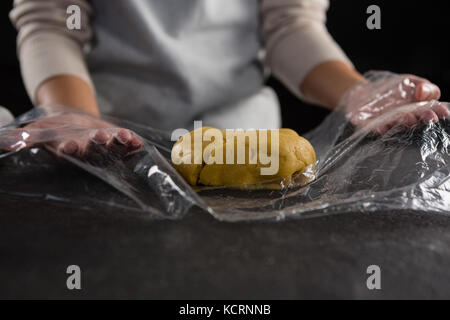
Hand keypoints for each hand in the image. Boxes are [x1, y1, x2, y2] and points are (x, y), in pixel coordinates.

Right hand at [1, 105, 141, 162]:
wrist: (75, 124)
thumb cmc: (55, 131)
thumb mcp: (38, 132)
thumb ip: (25, 139)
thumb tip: (7, 144)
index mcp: (69, 152)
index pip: (69, 153)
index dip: (70, 150)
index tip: (69, 146)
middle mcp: (89, 153)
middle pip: (94, 151)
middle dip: (97, 145)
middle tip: (99, 138)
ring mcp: (106, 149)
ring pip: (113, 148)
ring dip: (118, 143)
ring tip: (122, 136)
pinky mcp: (118, 141)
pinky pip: (127, 144)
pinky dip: (132, 141)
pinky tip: (137, 140)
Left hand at [341, 72, 449, 134]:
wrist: (364, 92)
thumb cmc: (393, 90)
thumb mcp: (412, 82)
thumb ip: (424, 87)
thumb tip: (422, 92)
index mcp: (418, 110)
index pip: (432, 110)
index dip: (438, 112)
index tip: (442, 113)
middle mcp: (404, 119)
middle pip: (415, 120)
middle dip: (422, 119)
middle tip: (428, 118)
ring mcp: (386, 122)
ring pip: (396, 125)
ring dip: (402, 123)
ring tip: (408, 119)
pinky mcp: (369, 124)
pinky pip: (373, 128)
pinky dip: (378, 129)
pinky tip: (382, 129)